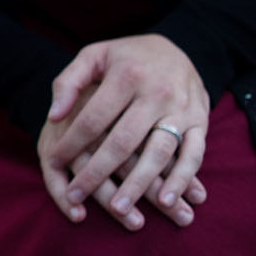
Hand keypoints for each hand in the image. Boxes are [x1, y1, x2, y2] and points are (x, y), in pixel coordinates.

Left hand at [38, 35, 210, 227]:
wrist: (179, 46)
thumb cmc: (126, 56)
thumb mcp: (94, 55)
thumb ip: (68, 82)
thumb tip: (54, 116)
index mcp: (127, 76)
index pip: (93, 118)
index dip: (71, 143)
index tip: (53, 162)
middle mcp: (157, 93)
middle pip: (123, 141)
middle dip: (98, 172)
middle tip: (77, 195)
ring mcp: (183, 109)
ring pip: (159, 152)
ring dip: (139, 184)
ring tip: (119, 208)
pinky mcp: (202, 121)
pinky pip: (194, 155)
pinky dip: (182, 179)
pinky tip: (166, 200)